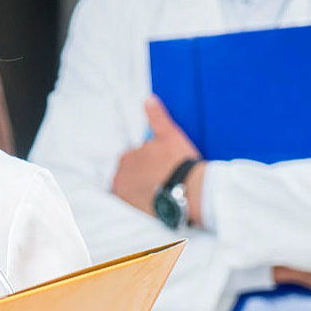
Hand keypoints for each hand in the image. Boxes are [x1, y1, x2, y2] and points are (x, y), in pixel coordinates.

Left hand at [111, 97, 203, 222]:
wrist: (190, 190)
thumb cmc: (179, 161)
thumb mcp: (169, 135)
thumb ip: (156, 117)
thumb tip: (148, 99)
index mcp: (125, 159)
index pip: (133, 159)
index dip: (149, 161)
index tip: (163, 165)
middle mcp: (120, 178)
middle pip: (130, 175)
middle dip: (144, 175)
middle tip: (165, 177)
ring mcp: (126, 197)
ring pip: (133, 190)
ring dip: (144, 189)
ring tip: (164, 190)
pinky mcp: (135, 211)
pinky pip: (137, 206)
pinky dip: (145, 203)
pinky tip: (160, 201)